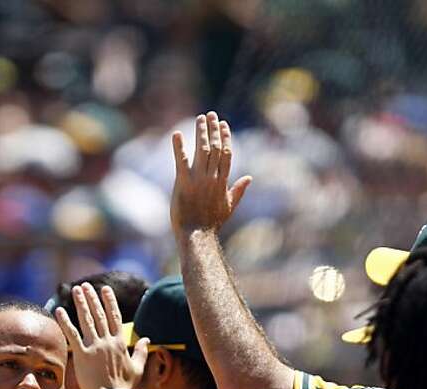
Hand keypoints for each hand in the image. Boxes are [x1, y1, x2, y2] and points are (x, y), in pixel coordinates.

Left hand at [54, 283, 148, 388]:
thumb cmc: (124, 387)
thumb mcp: (137, 368)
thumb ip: (141, 351)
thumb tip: (146, 339)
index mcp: (120, 343)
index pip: (114, 317)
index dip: (109, 302)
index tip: (105, 289)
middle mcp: (107, 341)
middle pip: (99, 314)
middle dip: (92, 298)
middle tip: (86, 286)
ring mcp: (94, 347)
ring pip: (87, 320)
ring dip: (81, 303)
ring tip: (76, 290)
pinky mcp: (82, 355)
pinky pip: (72, 335)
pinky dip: (65, 321)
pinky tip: (59, 310)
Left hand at [170, 111, 251, 234]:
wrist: (197, 235)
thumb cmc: (212, 223)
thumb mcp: (229, 206)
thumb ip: (239, 190)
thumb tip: (250, 178)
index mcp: (222, 181)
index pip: (227, 154)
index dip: (225, 137)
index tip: (223, 124)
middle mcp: (212, 177)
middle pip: (216, 147)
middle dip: (213, 129)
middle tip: (210, 114)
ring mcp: (198, 179)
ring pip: (202, 150)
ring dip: (201, 132)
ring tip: (200, 119)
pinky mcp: (183, 182)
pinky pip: (181, 161)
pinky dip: (179, 146)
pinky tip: (177, 134)